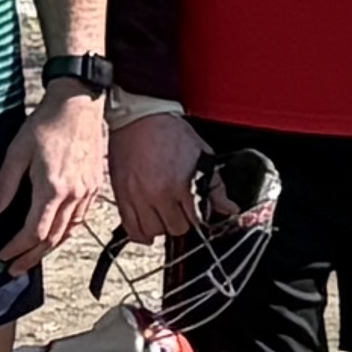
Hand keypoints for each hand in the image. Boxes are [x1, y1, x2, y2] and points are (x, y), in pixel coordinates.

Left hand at [0, 87, 111, 267]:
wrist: (79, 105)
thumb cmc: (47, 124)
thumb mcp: (17, 151)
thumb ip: (5, 184)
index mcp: (53, 188)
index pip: (34, 231)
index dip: (17, 248)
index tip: (3, 255)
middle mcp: (73, 195)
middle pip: (52, 239)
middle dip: (31, 257)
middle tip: (15, 269)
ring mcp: (87, 192)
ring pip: (69, 232)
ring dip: (49, 248)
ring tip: (32, 257)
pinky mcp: (95, 186)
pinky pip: (80, 219)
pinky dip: (66, 233)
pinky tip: (56, 235)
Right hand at [113, 106, 211, 241]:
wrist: (140, 118)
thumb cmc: (170, 133)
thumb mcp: (202, 156)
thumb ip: (216, 186)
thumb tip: (229, 209)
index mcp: (179, 186)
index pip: (194, 221)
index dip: (198, 218)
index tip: (197, 212)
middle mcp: (156, 195)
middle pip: (174, 229)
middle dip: (181, 222)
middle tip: (181, 211)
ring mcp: (136, 198)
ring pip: (152, 232)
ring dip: (161, 227)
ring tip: (165, 215)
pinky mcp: (122, 197)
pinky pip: (130, 228)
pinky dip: (140, 233)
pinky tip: (148, 230)